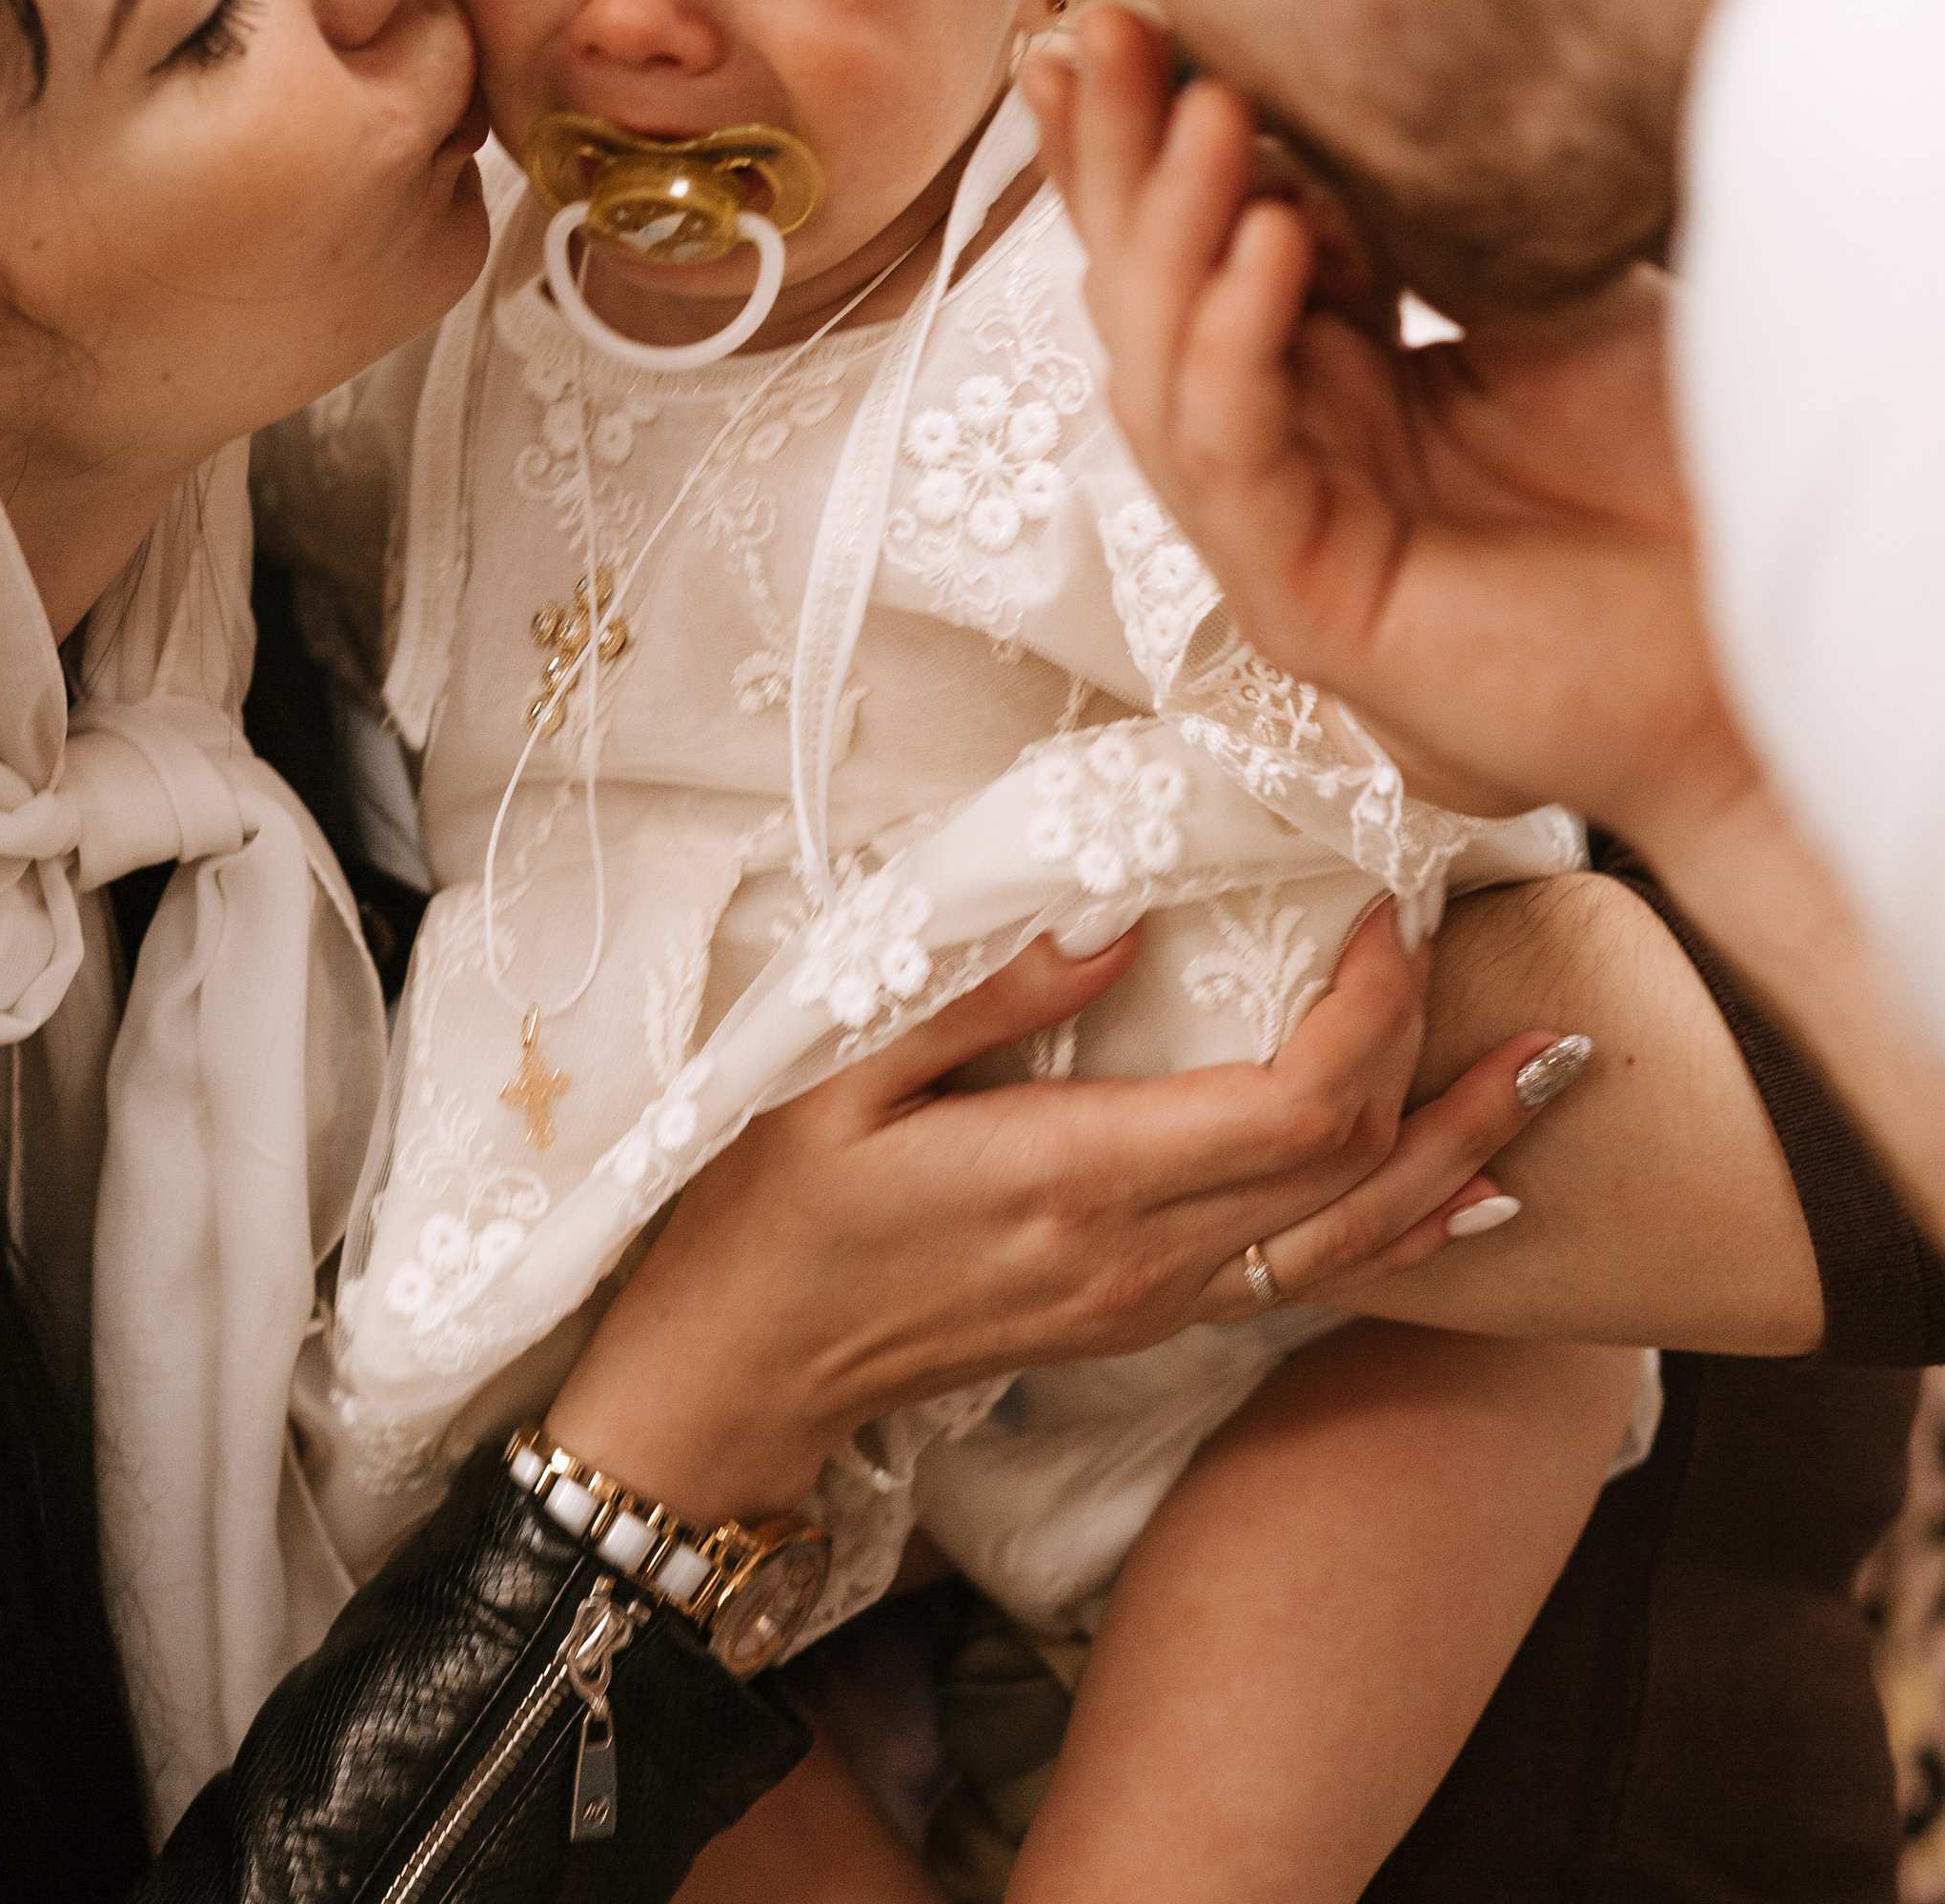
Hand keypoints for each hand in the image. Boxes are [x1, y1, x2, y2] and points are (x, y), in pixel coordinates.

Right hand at [548, 901, 1579, 1528]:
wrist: (741, 1373)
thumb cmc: (775, 1211)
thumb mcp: (842, 1071)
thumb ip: (989, 992)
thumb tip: (1121, 917)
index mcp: (1079, 1178)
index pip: (1293, 1110)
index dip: (1371, 1015)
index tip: (1388, 916)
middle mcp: (1142, 1256)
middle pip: (1354, 1172)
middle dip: (1447, 1072)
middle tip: (1500, 973)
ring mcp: (1151, 1300)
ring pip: (1356, 1241)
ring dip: (1461, 1158)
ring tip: (1547, 1083)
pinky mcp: (1143, 1318)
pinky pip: (1310, 1281)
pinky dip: (1403, 1233)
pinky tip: (1463, 1199)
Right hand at [1025, 6, 1757, 843]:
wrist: (1753, 642)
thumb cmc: (1669, 480)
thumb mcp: (1540, 293)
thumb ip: (1424, 207)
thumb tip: (1340, 68)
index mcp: (1319, 378)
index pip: (1186, 247)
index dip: (1133, 142)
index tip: (1109, 23)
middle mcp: (1274, 452)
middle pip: (1140, 294)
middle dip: (1114, 160)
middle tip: (1103, 34)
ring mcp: (1273, 534)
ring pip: (1159, 370)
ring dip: (1173, 230)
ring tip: (1214, 110)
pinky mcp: (1302, 604)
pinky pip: (1230, 458)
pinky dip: (1238, 343)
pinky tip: (1277, 241)